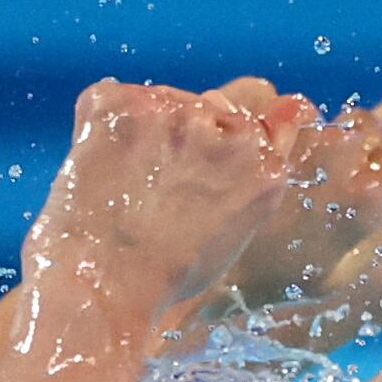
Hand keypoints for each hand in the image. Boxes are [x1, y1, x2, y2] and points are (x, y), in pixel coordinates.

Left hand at [26, 77, 315, 314]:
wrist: (101, 285)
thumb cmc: (165, 277)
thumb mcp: (232, 234)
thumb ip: (253, 179)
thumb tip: (278, 121)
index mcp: (264, 170)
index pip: (280, 114)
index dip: (255, 121)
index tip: (244, 124)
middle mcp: (228, 133)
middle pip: (218, 105)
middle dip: (195, 130)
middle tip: (162, 180)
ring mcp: (175, 111)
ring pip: (168, 100)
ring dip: (150, 126)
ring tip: (128, 182)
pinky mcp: (122, 103)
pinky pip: (115, 96)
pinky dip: (105, 124)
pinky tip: (103, 167)